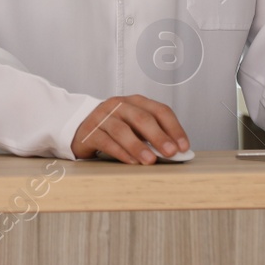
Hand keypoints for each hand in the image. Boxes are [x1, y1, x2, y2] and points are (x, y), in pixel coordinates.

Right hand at [70, 94, 189, 163]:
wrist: (81, 128)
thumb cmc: (114, 129)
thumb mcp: (135, 127)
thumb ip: (153, 136)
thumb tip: (176, 152)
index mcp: (136, 102)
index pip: (159, 110)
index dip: (174, 128)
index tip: (183, 146)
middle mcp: (119, 105)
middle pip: (141, 118)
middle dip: (158, 136)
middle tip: (170, 152)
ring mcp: (102, 117)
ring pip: (122, 130)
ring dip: (138, 146)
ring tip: (150, 161)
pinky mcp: (89, 131)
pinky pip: (106, 142)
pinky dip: (120, 152)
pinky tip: (131, 162)